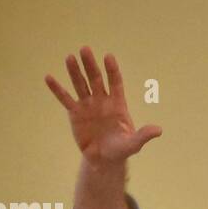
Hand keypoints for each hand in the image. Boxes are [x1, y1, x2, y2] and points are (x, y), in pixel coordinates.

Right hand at [44, 46, 161, 166]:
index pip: (115, 83)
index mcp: (118, 104)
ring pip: (81, 84)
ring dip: (75, 72)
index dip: (112, 70)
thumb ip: (143, 135)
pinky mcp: (75, 113)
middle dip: (91, 65)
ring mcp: (88, 105)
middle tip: (85, 49)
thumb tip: (159, 130)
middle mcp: (102, 100)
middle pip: (96, 79)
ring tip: (70, 57)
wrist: (104, 159)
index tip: (108, 57)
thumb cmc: (121, 149)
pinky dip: (57, 89)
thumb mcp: (133, 144)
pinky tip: (49, 78)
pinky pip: (65, 99)